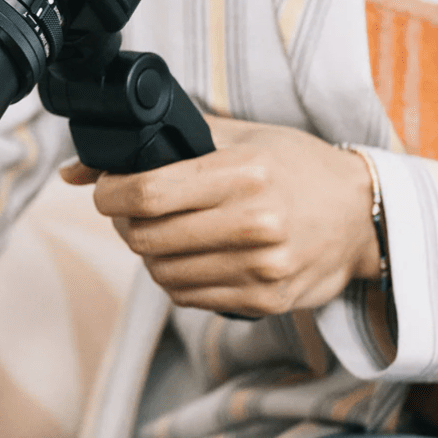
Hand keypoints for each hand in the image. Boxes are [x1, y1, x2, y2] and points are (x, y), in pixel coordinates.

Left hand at [61, 115, 379, 317]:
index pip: (148, 192)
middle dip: (125, 224)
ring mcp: (261, 267)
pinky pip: (190, 297)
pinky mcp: (265, 300)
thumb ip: (163, 142)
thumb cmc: (296, 166)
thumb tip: (75, 171)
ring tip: (165, 233)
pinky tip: (192, 255)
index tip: (108, 190)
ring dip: (150, 254)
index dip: (111, 194)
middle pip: (148, 237)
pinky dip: (178, 277)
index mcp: (245, 172)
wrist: (362, 215)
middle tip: (132, 211)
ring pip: (163, 273)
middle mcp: (255, 222)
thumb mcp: (239, 136)